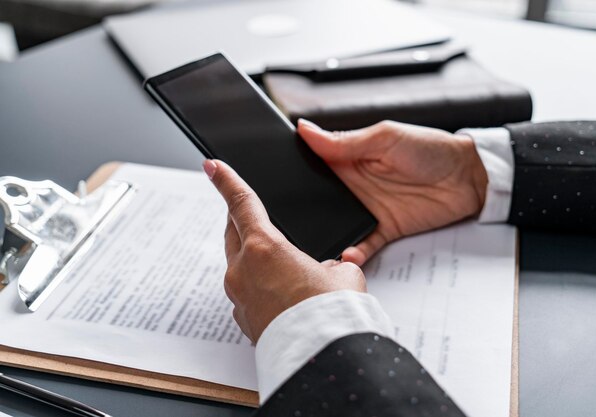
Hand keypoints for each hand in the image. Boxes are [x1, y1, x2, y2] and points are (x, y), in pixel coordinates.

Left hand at [203, 160, 366, 342]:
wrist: (322, 356)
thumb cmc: (332, 312)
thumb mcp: (343, 274)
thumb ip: (332, 264)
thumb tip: (328, 270)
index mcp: (265, 247)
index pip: (241, 203)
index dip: (226, 180)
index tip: (212, 166)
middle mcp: (243, 269)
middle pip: (233, 232)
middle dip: (239, 219)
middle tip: (249, 214)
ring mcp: (239, 296)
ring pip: (239, 264)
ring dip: (254, 258)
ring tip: (283, 266)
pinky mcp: (244, 319)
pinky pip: (246, 293)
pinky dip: (259, 287)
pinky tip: (282, 295)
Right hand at [298, 119, 487, 265]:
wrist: (469, 178)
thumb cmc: (430, 148)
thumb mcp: (385, 138)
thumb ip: (345, 141)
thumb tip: (304, 129)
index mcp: (349, 157)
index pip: (313, 163)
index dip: (294, 169)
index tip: (273, 177)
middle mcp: (353, 184)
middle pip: (318, 198)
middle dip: (302, 208)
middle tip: (284, 219)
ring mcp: (367, 209)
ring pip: (336, 224)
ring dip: (324, 233)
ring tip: (309, 243)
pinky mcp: (384, 230)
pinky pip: (362, 245)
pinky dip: (353, 253)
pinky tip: (346, 256)